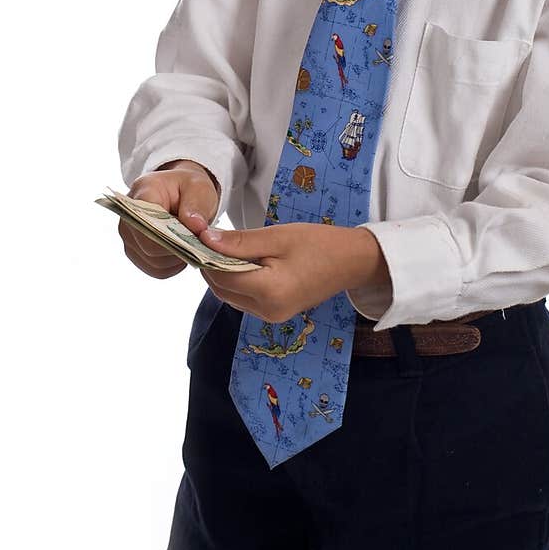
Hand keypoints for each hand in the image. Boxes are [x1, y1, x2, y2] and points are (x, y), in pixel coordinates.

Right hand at [119, 160, 219, 279]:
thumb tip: (196, 227)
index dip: (169, 235)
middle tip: (197, 242)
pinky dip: (173, 266)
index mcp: (143, 192)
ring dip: (176, 259)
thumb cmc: (187, 188)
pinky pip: (155, 270)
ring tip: (190, 244)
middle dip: (177, 248)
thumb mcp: (199, 187)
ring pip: (153, 262)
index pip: (147, 222)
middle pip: (150, 247)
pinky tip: (183, 253)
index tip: (192, 236)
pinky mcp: (135, 252)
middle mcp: (129, 216)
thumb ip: (197, 204)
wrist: (180, 193)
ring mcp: (129, 236)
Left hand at [184, 217, 386, 321]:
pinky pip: (244, 298)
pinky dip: (236, 280)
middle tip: (204, 237)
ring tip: (221, 245)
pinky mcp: (275, 313)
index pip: (221, 275)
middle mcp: (266, 311)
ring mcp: (271, 316)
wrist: (352, 262)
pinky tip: (239, 260)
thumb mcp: (277, 236)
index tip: (195, 233)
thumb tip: (204, 238)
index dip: (204, 255)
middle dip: (209, 265)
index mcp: (268, 292)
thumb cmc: (319, 244)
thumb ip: (239, 241)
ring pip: (230, 295)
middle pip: (222, 288)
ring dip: (222, 273)